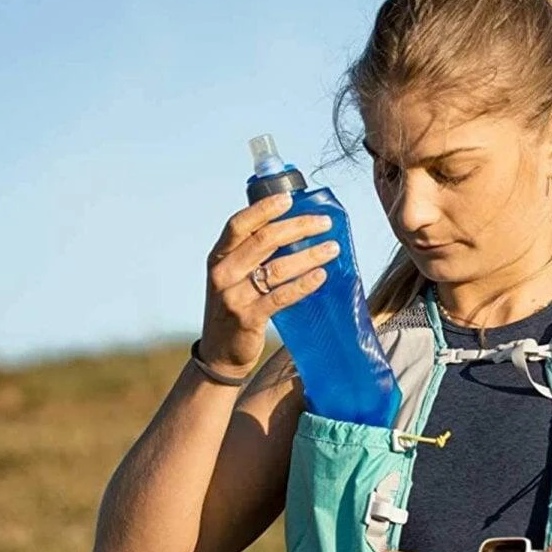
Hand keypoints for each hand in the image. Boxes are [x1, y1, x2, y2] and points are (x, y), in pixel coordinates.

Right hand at [198, 192, 340, 377]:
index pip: (240, 224)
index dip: (264, 208)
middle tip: (325, 223)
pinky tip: (321, 277)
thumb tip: (295, 228)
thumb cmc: (235, 306)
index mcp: (219, 256)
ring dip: (309, 255)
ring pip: (277, 268)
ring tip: (332, 248)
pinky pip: (281, 296)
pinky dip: (303, 285)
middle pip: (264, 241)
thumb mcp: (234, 276)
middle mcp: (222, 273)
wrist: (220, 352)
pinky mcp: (248, 318)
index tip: (289, 198)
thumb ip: (254, 254)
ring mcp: (233, 296)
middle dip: (298, 227)